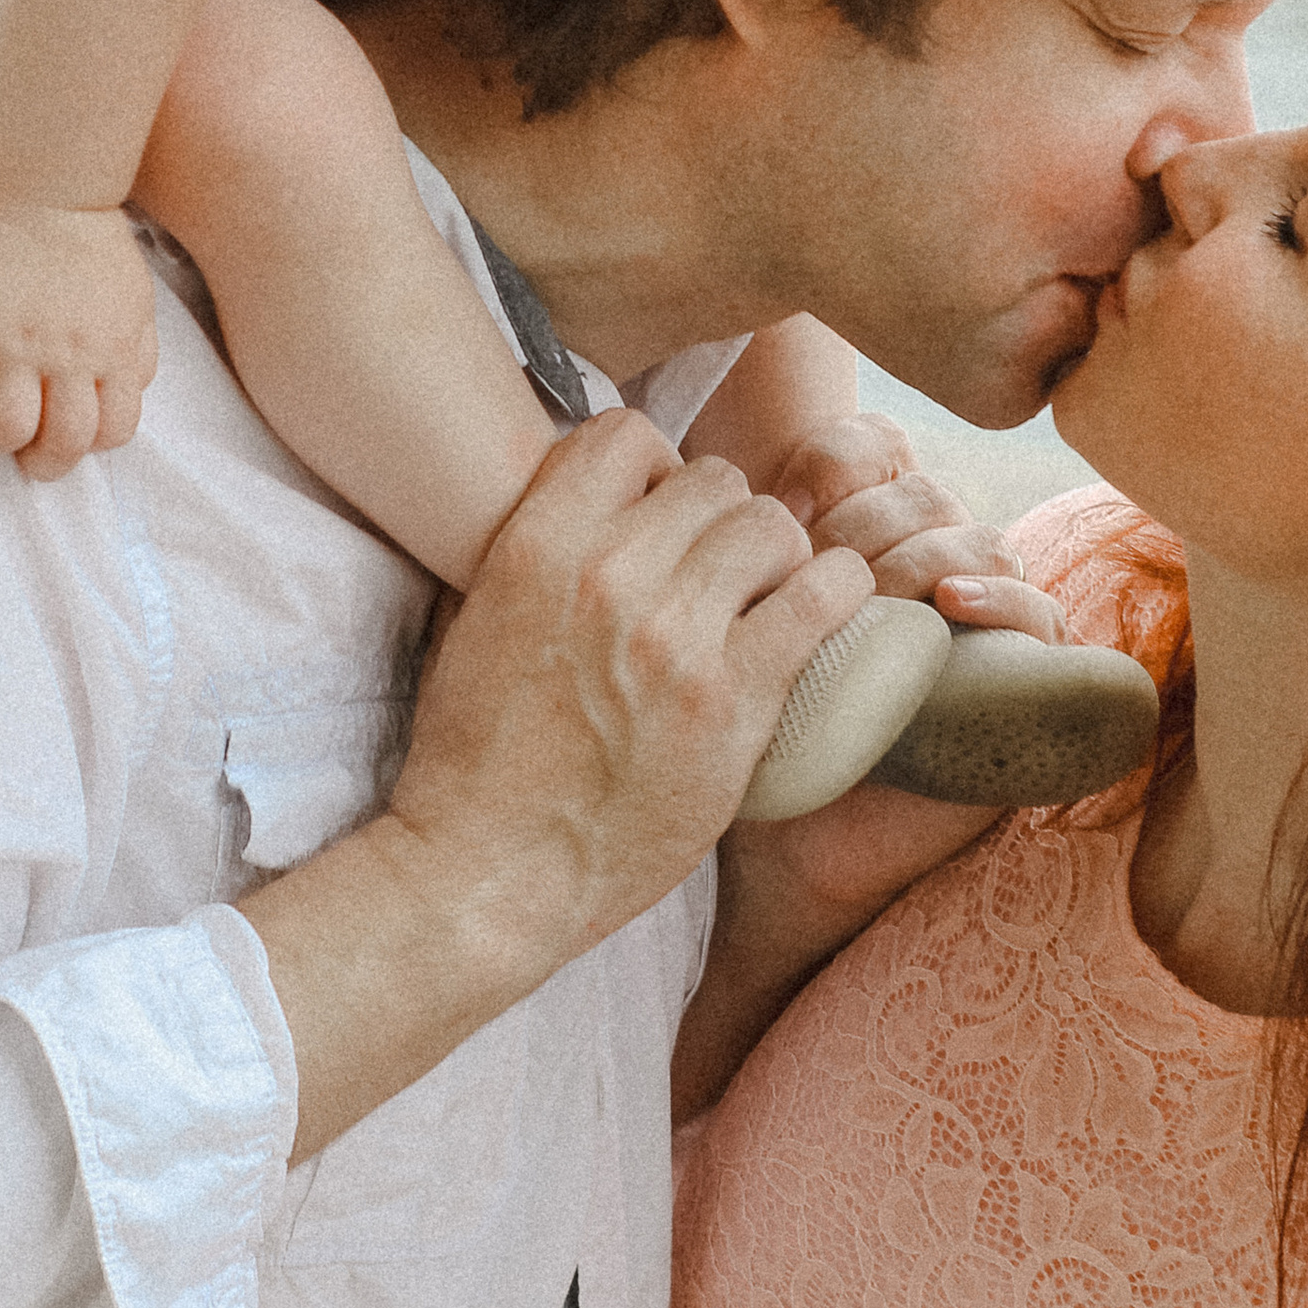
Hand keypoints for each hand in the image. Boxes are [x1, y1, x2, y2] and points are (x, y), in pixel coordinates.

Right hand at [0, 202, 159, 475]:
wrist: (46, 185)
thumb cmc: (91, 245)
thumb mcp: (136, 302)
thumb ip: (136, 352)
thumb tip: (130, 391)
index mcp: (113, 353)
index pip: (112, 433)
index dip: (90, 446)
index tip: (68, 434)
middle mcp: (69, 356)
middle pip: (62, 443)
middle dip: (43, 463)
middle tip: (25, 452)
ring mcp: (14, 342)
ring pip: (5, 428)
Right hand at [382, 408, 874, 984]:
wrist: (487, 872)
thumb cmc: (474, 757)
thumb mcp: (475, 621)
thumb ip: (536, 549)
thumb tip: (596, 497)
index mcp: (535, 548)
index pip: (625, 435)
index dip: (651, 468)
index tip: (657, 517)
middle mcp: (608, 577)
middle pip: (711, 480)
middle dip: (719, 519)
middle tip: (716, 575)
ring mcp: (675, 640)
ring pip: (770, 526)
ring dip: (775, 557)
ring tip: (761, 602)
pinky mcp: (733, 702)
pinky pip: (823, 597)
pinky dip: (834, 594)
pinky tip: (818, 618)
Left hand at [762, 418, 1063, 639]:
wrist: (839, 734)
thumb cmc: (793, 656)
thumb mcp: (770, 592)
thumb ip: (761, 527)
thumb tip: (768, 504)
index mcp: (887, 501)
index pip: (877, 443)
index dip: (831, 466)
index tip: (786, 509)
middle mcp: (946, 535)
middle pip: (923, 495)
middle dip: (860, 531)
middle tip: (814, 576)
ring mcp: (991, 586)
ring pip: (980, 542)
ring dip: (916, 565)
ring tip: (873, 598)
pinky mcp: (1027, 642)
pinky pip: (1036, 608)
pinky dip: (996, 598)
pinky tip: (951, 601)